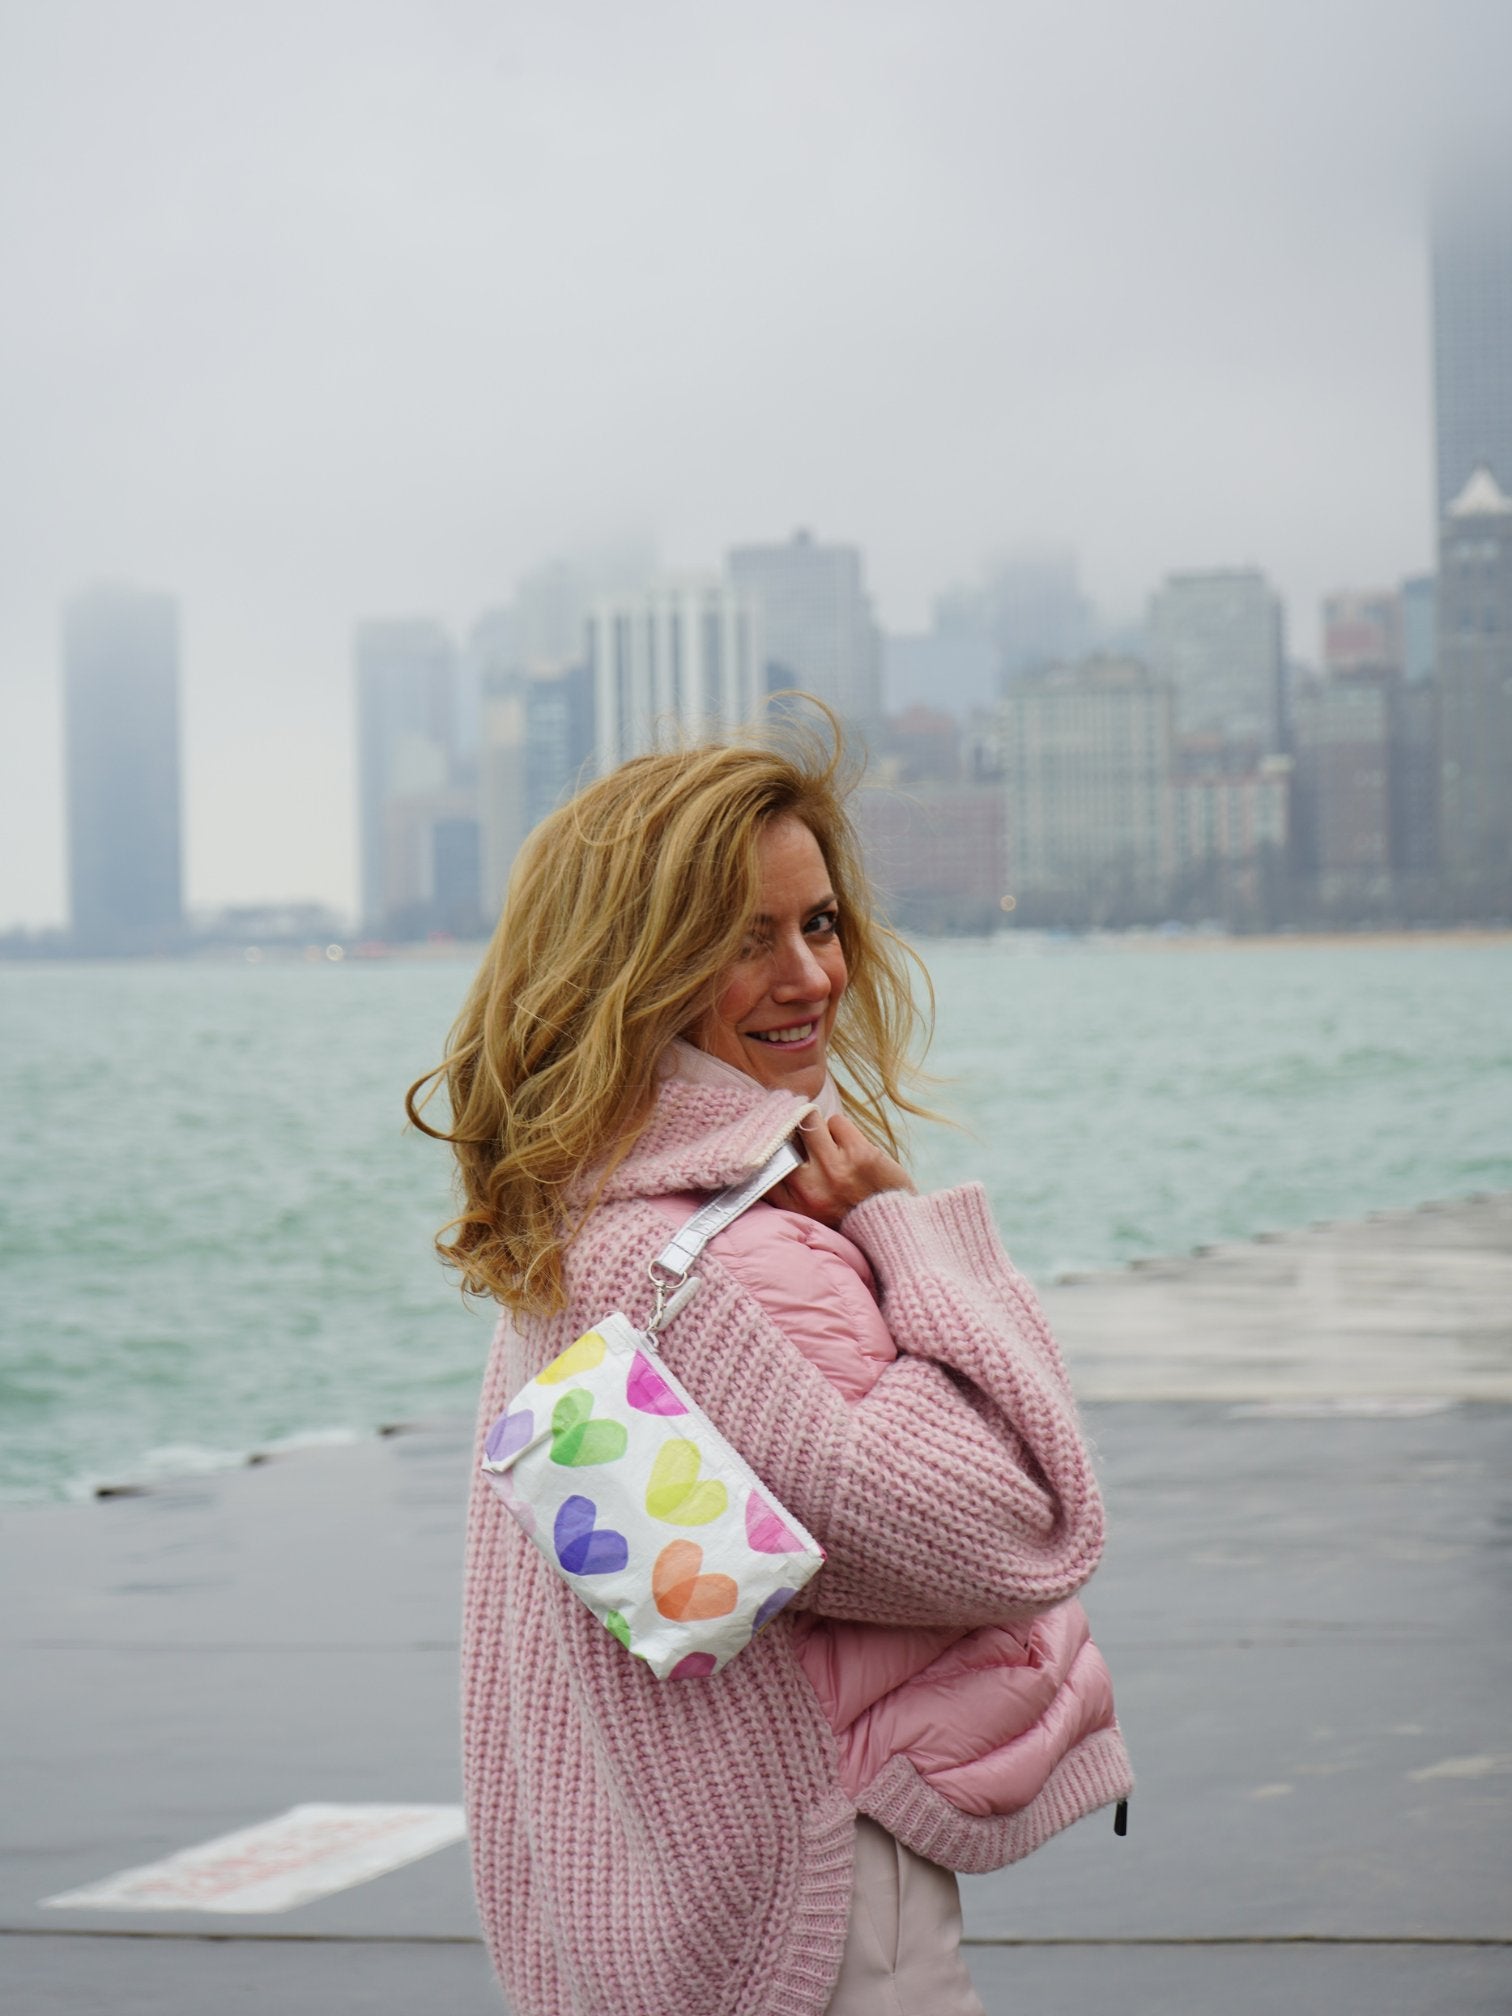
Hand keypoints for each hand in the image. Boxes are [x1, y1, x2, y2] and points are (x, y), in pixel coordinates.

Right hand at [768, 1112, 912, 1228]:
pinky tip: (850, 1144)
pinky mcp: (858, 1153)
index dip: (767, 1149)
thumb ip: (791, 1189)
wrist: (894, 1226)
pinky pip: (836, 1121)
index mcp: (795, 1205)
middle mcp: (809, 1187)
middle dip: (790, 1130)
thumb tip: (776, 1147)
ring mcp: (833, 1168)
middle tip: (800, 1132)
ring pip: (808, 1121)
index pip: (765, 1168)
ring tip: (830, 1141)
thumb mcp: (811, 1213)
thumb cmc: (850, 1217)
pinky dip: (841, 1128)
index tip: (774, 1142)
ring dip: (818, 1126)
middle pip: (782, 1137)